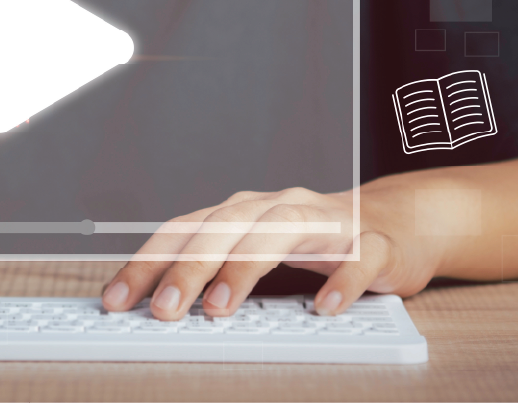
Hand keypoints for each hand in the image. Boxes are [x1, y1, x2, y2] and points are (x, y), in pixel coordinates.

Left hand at [100, 177, 453, 318]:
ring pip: (281, 232)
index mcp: (244, 211)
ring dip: (246, 268)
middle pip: (226, 229)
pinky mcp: (374, 243)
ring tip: (219, 307)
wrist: (400, 223)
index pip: (185, 230)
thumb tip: (159, 305)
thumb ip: (216, 271)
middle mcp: (279, 208)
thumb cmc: (318, 241)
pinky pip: (357, 258)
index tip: (116, 299)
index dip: (147, 262)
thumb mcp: (260, 250)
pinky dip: (340, 282)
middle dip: (188, 268)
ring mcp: (328, 221)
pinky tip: (322, 308)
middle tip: (162, 309)